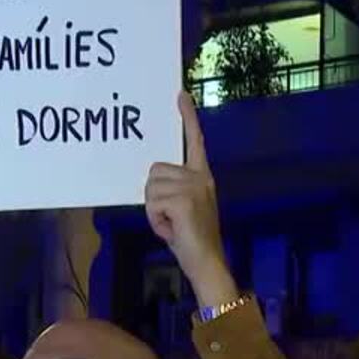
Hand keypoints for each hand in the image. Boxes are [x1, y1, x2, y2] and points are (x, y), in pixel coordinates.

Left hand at [145, 92, 234, 306]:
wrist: (207, 263)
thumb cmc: (193, 240)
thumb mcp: (184, 209)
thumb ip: (174, 190)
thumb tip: (154, 183)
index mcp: (202, 176)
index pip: (195, 141)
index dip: (187, 118)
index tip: (180, 94)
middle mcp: (200, 177)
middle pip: (154, 171)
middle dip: (153, 196)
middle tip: (170, 218)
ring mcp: (193, 187)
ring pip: (150, 187)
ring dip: (153, 210)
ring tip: (172, 225)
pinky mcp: (184, 199)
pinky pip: (152, 203)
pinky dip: (155, 220)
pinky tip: (171, 230)